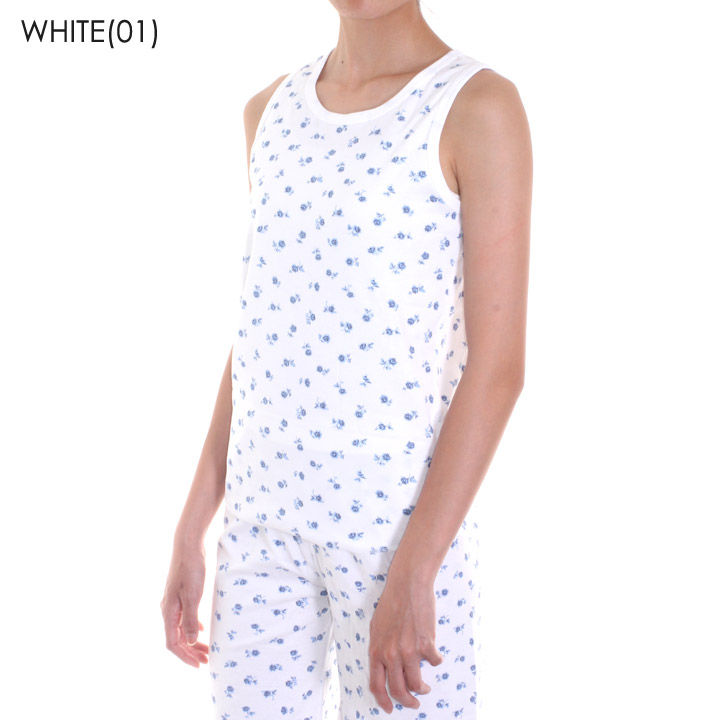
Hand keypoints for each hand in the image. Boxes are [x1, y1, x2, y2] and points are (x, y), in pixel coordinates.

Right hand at [160, 543, 208, 666]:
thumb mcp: (193, 595)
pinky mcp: (181, 595)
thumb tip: (191, 642)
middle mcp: (168, 610)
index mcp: (168, 612)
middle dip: (191, 652)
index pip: (174, 643)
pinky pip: (184, 618)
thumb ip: (190, 619)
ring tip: (207, 650)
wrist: (188, 546)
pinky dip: (193, 627)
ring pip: (182, 629)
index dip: (185, 656)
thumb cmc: (190, 569)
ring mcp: (174, 602)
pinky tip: (202, 630)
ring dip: (193, 641)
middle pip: (177, 639)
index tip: (199, 665)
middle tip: (207, 660)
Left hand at [368, 570, 442, 713]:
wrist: (408, 584)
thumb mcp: (377, 626)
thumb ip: (381, 647)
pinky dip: (435, 661)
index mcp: (377, 649)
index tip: (390, 708)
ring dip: (422, 688)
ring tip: (425, 685)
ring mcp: (409, 651)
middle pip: (398, 690)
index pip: (376, 685)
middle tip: (414, 703)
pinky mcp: (426, 644)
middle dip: (408, 701)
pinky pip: (433, 662)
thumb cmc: (392, 602)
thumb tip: (385, 666)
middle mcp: (391, 654)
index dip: (383, 700)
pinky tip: (435, 655)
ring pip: (417, 683)